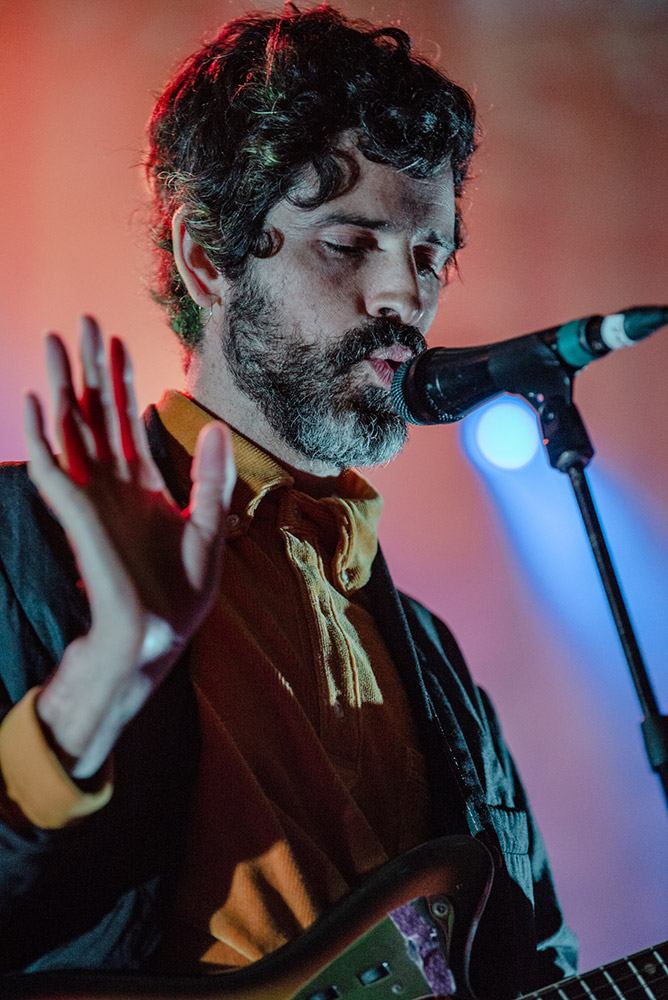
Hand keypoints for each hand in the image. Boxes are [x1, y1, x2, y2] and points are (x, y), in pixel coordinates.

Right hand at [24, 317, 235, 777]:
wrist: (155, 639)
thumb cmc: (180, 594)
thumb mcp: (208, 530)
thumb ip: (211, 480)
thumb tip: (215, 428)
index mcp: (145, 486)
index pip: (128, 420)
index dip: (123, 381)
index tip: (120, 341)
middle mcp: (114, 485)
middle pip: (96, 413)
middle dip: (90, 369)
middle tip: (84, 322)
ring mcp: (92, 499)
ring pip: (71, 430)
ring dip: (61, 387)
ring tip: (55, 343)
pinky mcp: (77, 517)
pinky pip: (53, 470)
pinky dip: (41, 437)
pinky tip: (35, 403)